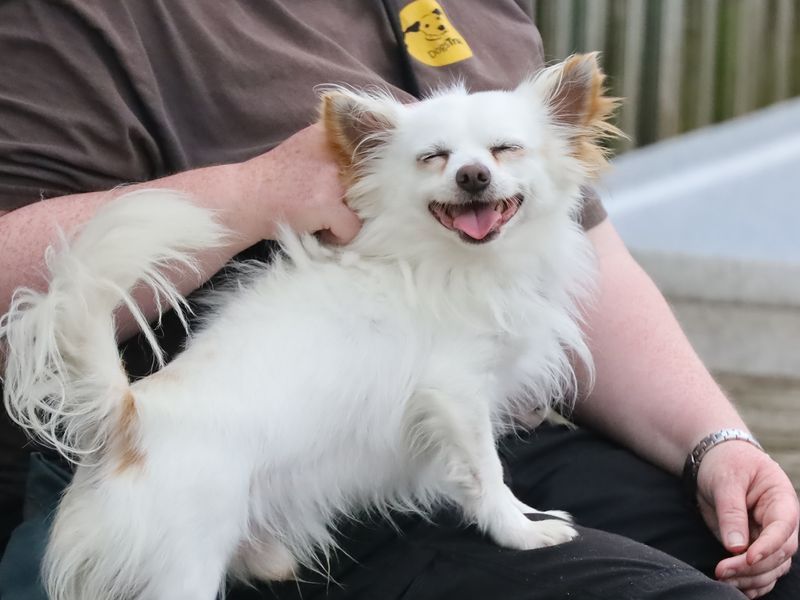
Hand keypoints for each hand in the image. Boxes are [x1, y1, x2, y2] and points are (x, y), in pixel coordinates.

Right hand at [240, 122, 361, 243]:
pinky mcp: (326, 204)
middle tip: (335, 205)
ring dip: (348, 216)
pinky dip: (338, 236)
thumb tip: (372, 152)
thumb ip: (334, 146)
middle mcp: (333, 150)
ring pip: (365, 207)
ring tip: (324, 216)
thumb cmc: (273, 179)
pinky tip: (320, 230)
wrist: (242, 197)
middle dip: (359, 198)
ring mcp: (331, 178)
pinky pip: (352, 228)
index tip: (366, 182)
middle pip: (373, 182)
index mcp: (329, 133)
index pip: (373, 147)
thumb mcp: (305, 148)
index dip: (374, 170)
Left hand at [696, 440, 798, 597]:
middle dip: (753, 567)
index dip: (768, 546)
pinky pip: (762, 571)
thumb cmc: (725, 464)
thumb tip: (735, 547)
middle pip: (779, 554)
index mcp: (781, 500)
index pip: (783, 528)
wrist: (716, 461)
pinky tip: (735, 587)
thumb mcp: (726, 480)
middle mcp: (781, 523)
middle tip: (722, 571)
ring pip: (772, 568)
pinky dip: (751, 583)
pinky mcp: (755, 546)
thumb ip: (731, 512)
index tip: (747, 558)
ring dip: (751, 578)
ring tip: (723, 579)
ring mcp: (769, 537)